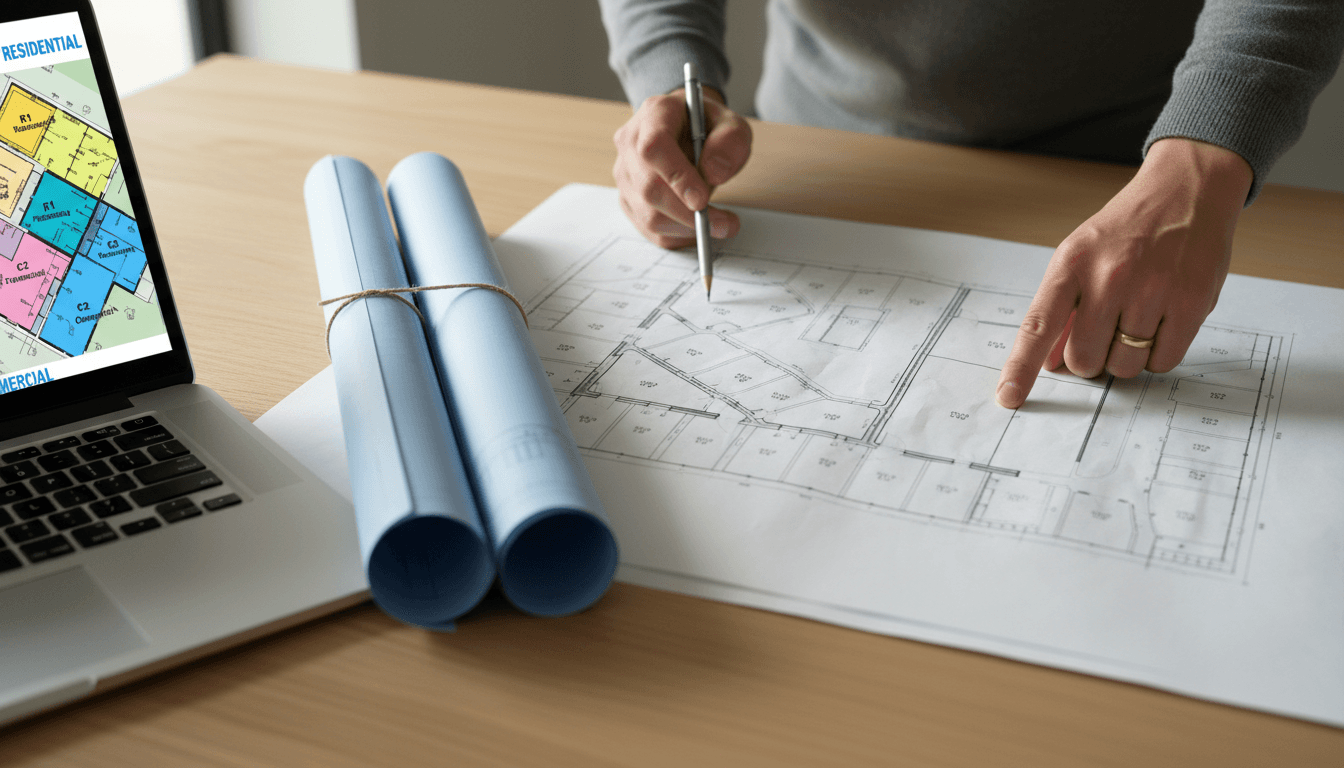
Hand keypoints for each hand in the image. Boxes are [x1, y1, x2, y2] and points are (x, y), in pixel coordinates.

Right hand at [612, 86, 752, 247]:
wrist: (687, 128)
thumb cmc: (707, 126)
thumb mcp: (731, 124)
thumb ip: (730, 142)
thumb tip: (713, 174)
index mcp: (655, 114)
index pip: (654, 147)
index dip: (676, 177)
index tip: (702, 200)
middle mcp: (631, 142)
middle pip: (649, 188)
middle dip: (688, 214)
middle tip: (723, 224)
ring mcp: (625, 172)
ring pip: (647, 213)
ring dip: (686, 227)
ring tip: (717, 224)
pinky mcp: (628, 198)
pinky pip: (648, 228)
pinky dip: (677, 235)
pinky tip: (697, 226)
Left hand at [995, 138, 1253, 407]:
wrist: (1187, 189)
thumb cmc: (1126, 228)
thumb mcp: (1080, 254)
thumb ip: (1062, 308)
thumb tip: (1049, 364)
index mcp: (1072, 264)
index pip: (1038, 327)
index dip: (1021, 369)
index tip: (1008, 398)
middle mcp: (1110, 276)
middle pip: (1084, 359)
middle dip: (1088, 359)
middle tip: (1101, 334)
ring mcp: (1153, 290)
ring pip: (1124, 365)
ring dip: (1124, 357)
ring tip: (1133, 322)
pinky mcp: (1192, 302)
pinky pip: (1162, 361)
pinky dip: (1156, 355)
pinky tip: (1159, 325)